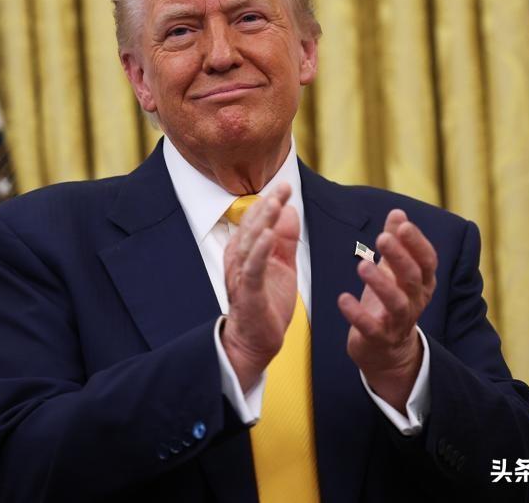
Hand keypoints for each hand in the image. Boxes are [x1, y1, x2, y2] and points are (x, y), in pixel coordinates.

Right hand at [220, 183, 299, 391]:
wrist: (256, 341)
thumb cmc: (267, 302)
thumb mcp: (282, 265)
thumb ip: (285, 240)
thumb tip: (289, 210)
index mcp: (246, 252)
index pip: (256, 221)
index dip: (270, 202)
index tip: (285, 186)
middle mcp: (239, 260)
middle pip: (252, 227)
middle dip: (267, 205)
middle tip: (283, 187)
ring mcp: (242, 276)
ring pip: (250, 243)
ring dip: (262, 222)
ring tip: (275, 203)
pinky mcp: (249, 293)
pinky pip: (253, 269)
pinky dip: (261, 251)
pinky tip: (270, 236)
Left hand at [338, 209, 436, 412]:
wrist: (386, 351)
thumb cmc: (388, 302)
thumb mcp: (394, 271)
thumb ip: (397, 242)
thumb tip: (398, 212)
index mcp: (422, 283)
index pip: (427, 261)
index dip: (417, 243)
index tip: (403, 225)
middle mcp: (415, 302)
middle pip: (413, 278)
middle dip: (400, 257)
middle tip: (382, 238)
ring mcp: (398, 322)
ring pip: (397, 303)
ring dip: (381, 284)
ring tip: (362, 266)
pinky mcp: (379, 339)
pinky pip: (371, 328)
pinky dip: (357, 314)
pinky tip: (343, 299)